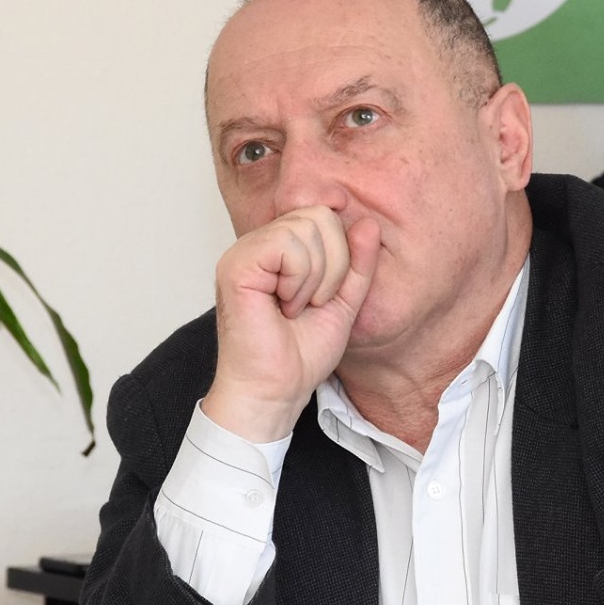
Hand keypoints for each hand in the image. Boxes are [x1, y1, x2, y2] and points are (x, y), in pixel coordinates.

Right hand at [202, 207, 379, 442]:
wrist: (277, 390)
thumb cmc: (301, 354)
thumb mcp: (345, 301)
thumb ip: (358, 263)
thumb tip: (368, 223)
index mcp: (280, 249)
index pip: (324, 214)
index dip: (341, 248)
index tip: (329, 291)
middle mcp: (259, 244)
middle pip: (319, 215)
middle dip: (334, 265)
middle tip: (313, 303)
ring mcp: (244, 252)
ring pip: (305, 227)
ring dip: (316, 277)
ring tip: (297, 307)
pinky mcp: (236, 265)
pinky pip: (286, 244)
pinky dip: (298, 278)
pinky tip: (284, 305)